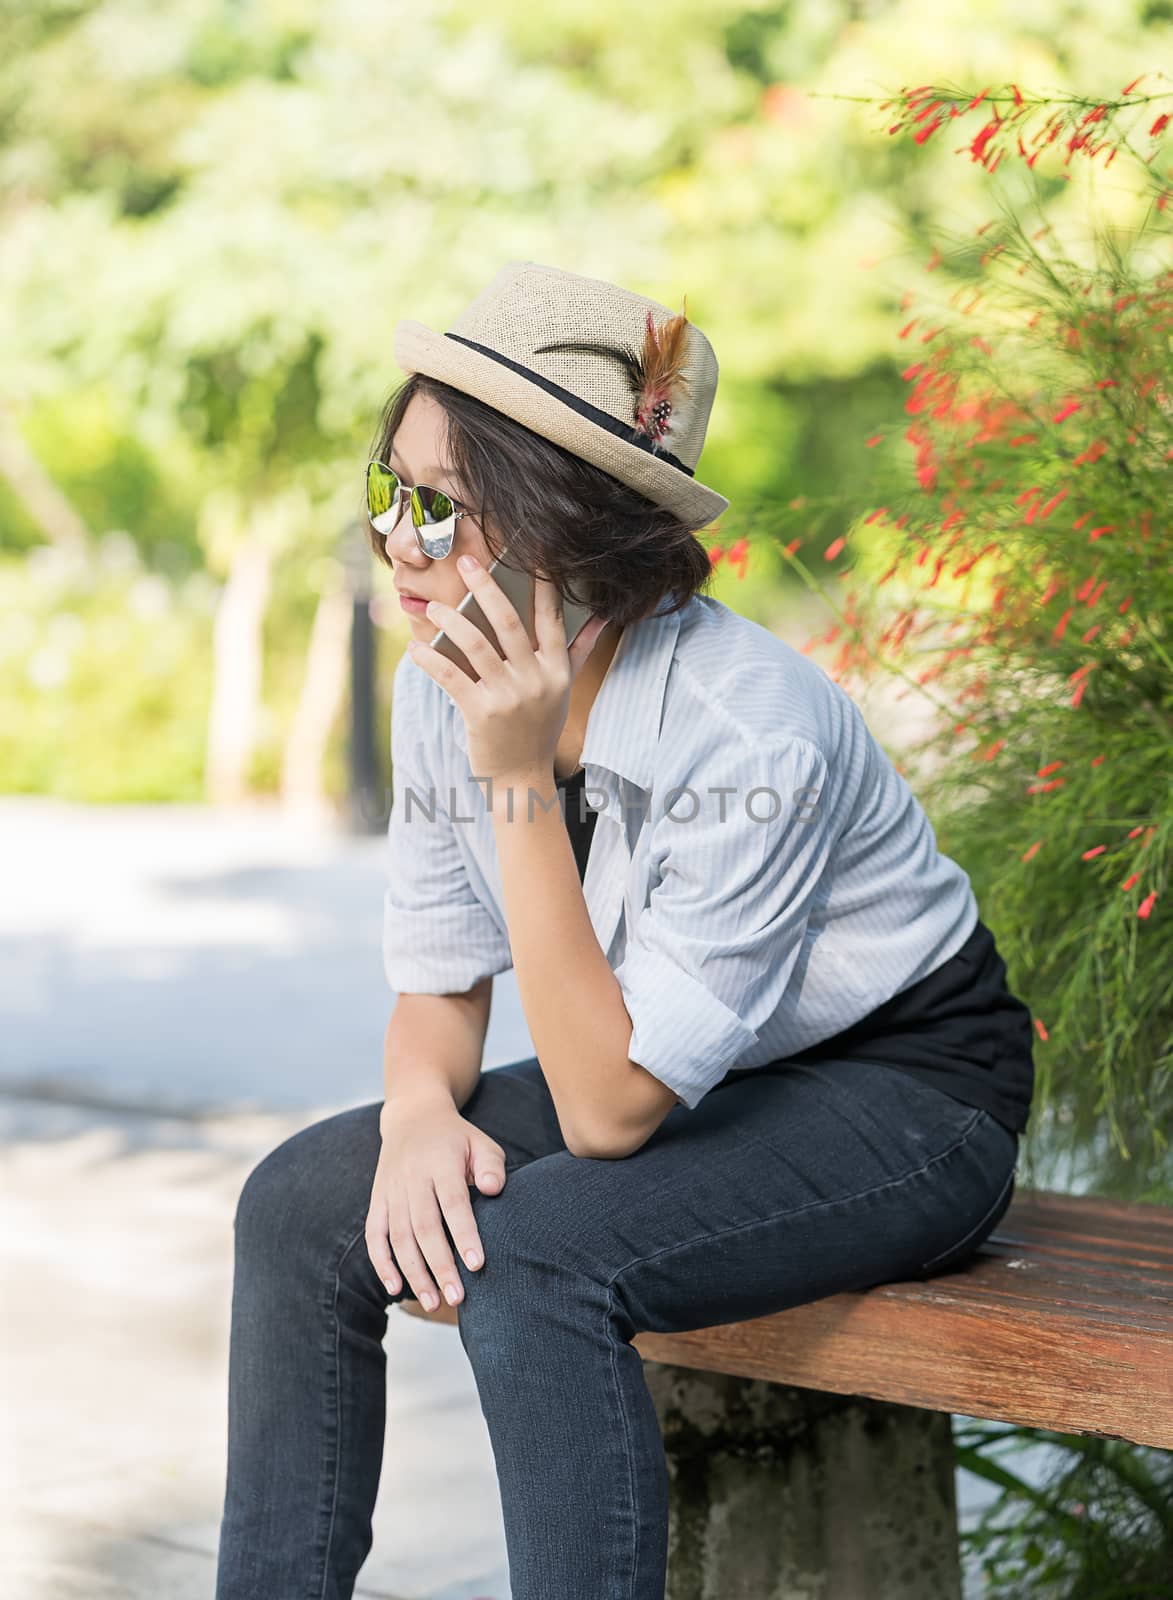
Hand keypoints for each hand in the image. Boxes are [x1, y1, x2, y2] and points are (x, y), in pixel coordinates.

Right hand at [366, 1093, 507, 1311]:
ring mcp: (391, 1189)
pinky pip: (374, 1235)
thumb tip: (494, 1190)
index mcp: (441, 1162)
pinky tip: (395, 1289)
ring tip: (433, 1302)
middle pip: (424, 1226)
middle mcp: (412, 1176)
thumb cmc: (457, 1139)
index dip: (464, 1234)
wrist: (413, 1117)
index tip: (477, 1265)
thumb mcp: (481, 1142)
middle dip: (439, 1265)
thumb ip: (491, 1165)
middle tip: (457, 1298)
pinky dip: (381, 1263)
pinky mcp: (376, 1200)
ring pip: (398, 1236)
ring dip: (414, 1272)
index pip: (453, 1202)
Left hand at [407, 555, 609, 783]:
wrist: (522, 778)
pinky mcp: (482, 714)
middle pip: (509, 623)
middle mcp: (536, 680)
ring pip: (476, 645)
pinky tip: (416, 647)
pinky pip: (451, 677)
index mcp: (557, 670)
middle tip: (466, 562)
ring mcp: (509, 697)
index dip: (542, 583)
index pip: (551, 618)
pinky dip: (430, 660)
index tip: (530, 552)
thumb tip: (600, 617)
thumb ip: (579, 651)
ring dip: (451, 621)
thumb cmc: (539, 728)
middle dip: (486, 588)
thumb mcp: (563, 690)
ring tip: (434, 606)